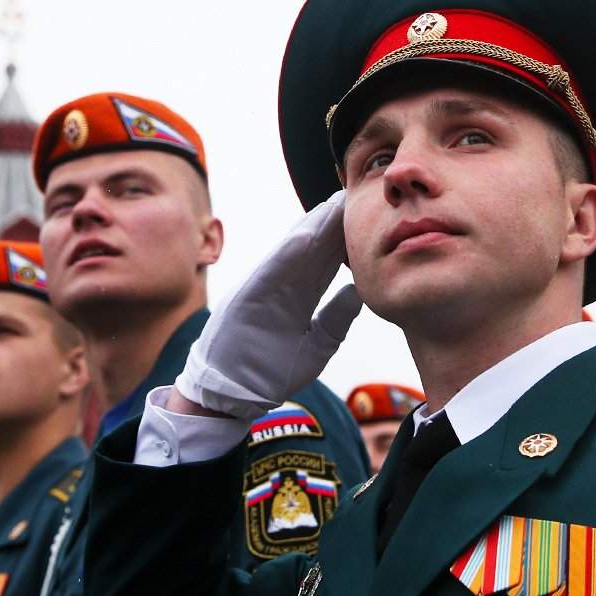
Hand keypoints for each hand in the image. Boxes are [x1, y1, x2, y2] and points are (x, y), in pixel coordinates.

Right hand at [177, 190, 362, 422]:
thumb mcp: (315, 346)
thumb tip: (358, 292)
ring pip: (294, 252)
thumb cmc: (268, 373)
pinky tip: (308, 235)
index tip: (365, 221)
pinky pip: (272, 269)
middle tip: (354, 198)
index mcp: (298, 299)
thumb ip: (335, 320)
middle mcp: (283, 288)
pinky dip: (288, 251)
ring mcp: (265, 289)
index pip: (326, 265)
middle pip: (313, 251)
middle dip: (332, 226)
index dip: (344, 243)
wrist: (230, 397)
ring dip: (313, 228)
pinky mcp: (248, 296)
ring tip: (334, 204)